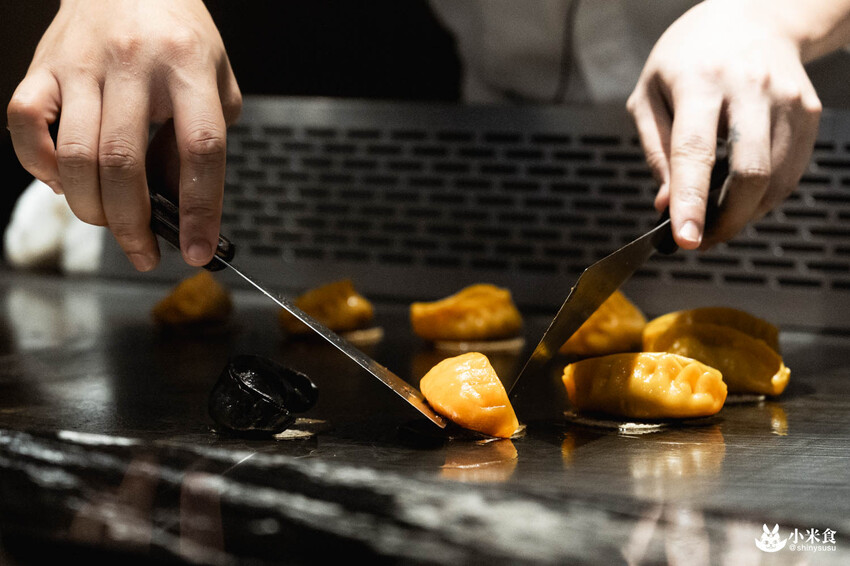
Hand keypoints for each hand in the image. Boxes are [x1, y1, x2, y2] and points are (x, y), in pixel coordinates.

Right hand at [6, 0, 241, 269]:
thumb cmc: (179, 35)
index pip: (200, 150)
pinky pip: (27, 126)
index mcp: (189, 68)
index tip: (198, 250)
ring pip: (78, 156)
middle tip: (145, 253)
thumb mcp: (217, 82)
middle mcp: (134, 64)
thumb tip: (179, 203)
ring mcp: (82, 64)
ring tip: (110, 223)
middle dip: (134, 226)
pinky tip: (65, 181)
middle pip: (125, 164)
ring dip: (92, 208)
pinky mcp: (43, 66)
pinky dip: (42, 167)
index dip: (201, 210)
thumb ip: (203, 140)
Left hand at [627, 0, 821, 249]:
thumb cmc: (689, 57)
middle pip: (748, 172)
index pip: (694, 151)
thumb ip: (656, 150)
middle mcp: (749, 87)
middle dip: (725, 220)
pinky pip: (790, 173)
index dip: (691, 201)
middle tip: (700, 240)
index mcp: (700, 81)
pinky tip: (740, 196)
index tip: (685, 240)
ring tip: (715, 218)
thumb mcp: (650, 93)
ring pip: (774, 180)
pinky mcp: (808, 111)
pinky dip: (764, 197)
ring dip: (743, 214)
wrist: (753, 15)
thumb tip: (666, 204)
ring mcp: (786, 99)